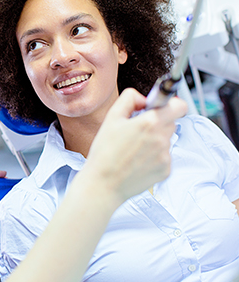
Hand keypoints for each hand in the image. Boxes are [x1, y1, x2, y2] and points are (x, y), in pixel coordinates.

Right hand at [83, 88, 187, 205]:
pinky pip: (164, 157)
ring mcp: (165, 156)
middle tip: (138, 130)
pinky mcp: (166, 170)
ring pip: (166, 140)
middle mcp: (161, 139)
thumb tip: (143, 98)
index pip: (178, 105)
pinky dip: (154, 157)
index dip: (172, 103)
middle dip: (158, 122)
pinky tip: (137, 161)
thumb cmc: (104, 152)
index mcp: (150, 122)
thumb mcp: (111, 118)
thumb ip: (130, 99)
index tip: (162, 107)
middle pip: (171, 122)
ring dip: (155, 140)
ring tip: (134, 149)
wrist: (103, 183)